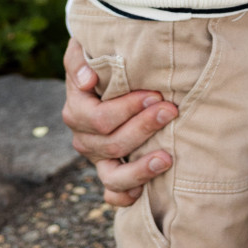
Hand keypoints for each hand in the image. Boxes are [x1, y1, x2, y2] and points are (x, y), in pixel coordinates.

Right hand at [61, 34, 176, 207]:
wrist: (105, 73)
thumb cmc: (101, 59)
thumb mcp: (85, 50)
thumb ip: (81, 60)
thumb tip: (88, 80)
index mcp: (77, 109)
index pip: (100, 118)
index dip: (128, 109)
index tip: (156, 94)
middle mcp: (84, 138)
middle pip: (112, 144)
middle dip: (144, 128)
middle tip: (171, 110)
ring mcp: (97, 157)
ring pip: (112, 176)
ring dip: (140, 169)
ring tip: (167, 158)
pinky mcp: (109, 170)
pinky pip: (112, 194)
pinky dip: (125, 197)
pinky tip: (142, 194)